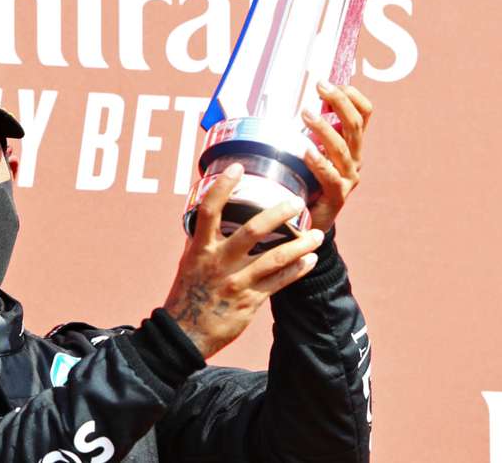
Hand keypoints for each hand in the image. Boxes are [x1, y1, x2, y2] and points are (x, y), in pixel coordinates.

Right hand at [164, 163, 323, 358]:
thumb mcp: (189, 262)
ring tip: (318, 234)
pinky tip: (311, 260)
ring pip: (275, 258)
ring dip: (300, 244)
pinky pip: (280, 282)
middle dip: (278, 213)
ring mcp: (236, 281)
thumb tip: (209, 215)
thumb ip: (202, 239)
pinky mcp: (250, 301)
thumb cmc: (187, 294)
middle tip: (297, 202)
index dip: (223, 187)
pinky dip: (298, 270)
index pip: (210, 210)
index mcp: (200, 248)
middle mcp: (219, 262)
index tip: (238, 167)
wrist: (184, 334)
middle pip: (252, 230)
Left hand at [301, 82, 373, 232]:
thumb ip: (311, 130)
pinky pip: (331, 177)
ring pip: (342, 149)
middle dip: (340, 103)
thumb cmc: (310, 180)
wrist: (312, 219)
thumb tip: (299, 101)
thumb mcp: (314, 150)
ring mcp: (348, 178)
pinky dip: (319, 162)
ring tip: (306, 114)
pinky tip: (306, 151)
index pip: (364, 115)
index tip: (333, 83)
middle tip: (321, 86)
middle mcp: (355, 159)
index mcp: (352, 145)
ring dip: (325, 129)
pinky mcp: (337, 196)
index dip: (353, 96)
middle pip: (355, 126)